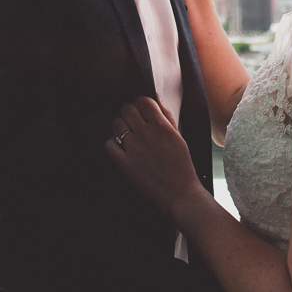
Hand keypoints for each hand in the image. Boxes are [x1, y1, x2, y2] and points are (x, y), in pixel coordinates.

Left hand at [105, 96, 203, 221]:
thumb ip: (166, 115)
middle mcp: (146, 134)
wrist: (179, 193)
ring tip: (127, 133)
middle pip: (127, 109)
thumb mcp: (178, 136)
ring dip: (120, 125)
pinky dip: (113, 143)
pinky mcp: (124, 164)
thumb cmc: (181, 164)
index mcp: (161, 126)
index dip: (141, 103)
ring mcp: (133, 149)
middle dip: (129, 112)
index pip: (143, 101)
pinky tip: (121, 147)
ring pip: (116, 124)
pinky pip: (109, 144)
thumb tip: (156, 98)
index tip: (142, 111)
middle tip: (133, 121)